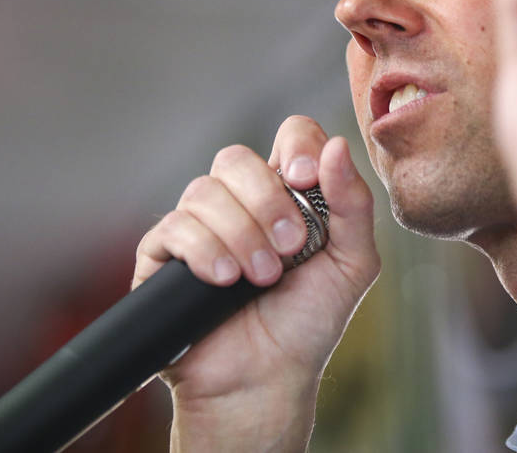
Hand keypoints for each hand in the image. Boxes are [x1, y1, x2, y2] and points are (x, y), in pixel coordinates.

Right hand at [132, 116, 378, 449]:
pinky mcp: (164, 255)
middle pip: (236, 157)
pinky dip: (205, 251)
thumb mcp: (351, 263)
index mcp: (286, 193)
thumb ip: (353, 204)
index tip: (306, 180)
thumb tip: (337, 145)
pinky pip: (175, 227)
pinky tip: (225, 281)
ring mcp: (200, 226)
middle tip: (290, 248)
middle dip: (267, 201)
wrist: (264, 381)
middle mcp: (239, 202)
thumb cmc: (307, 324)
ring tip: (261, 278)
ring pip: (205, 191)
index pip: (289, 136)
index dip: (297, 146)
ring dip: (240, 234)